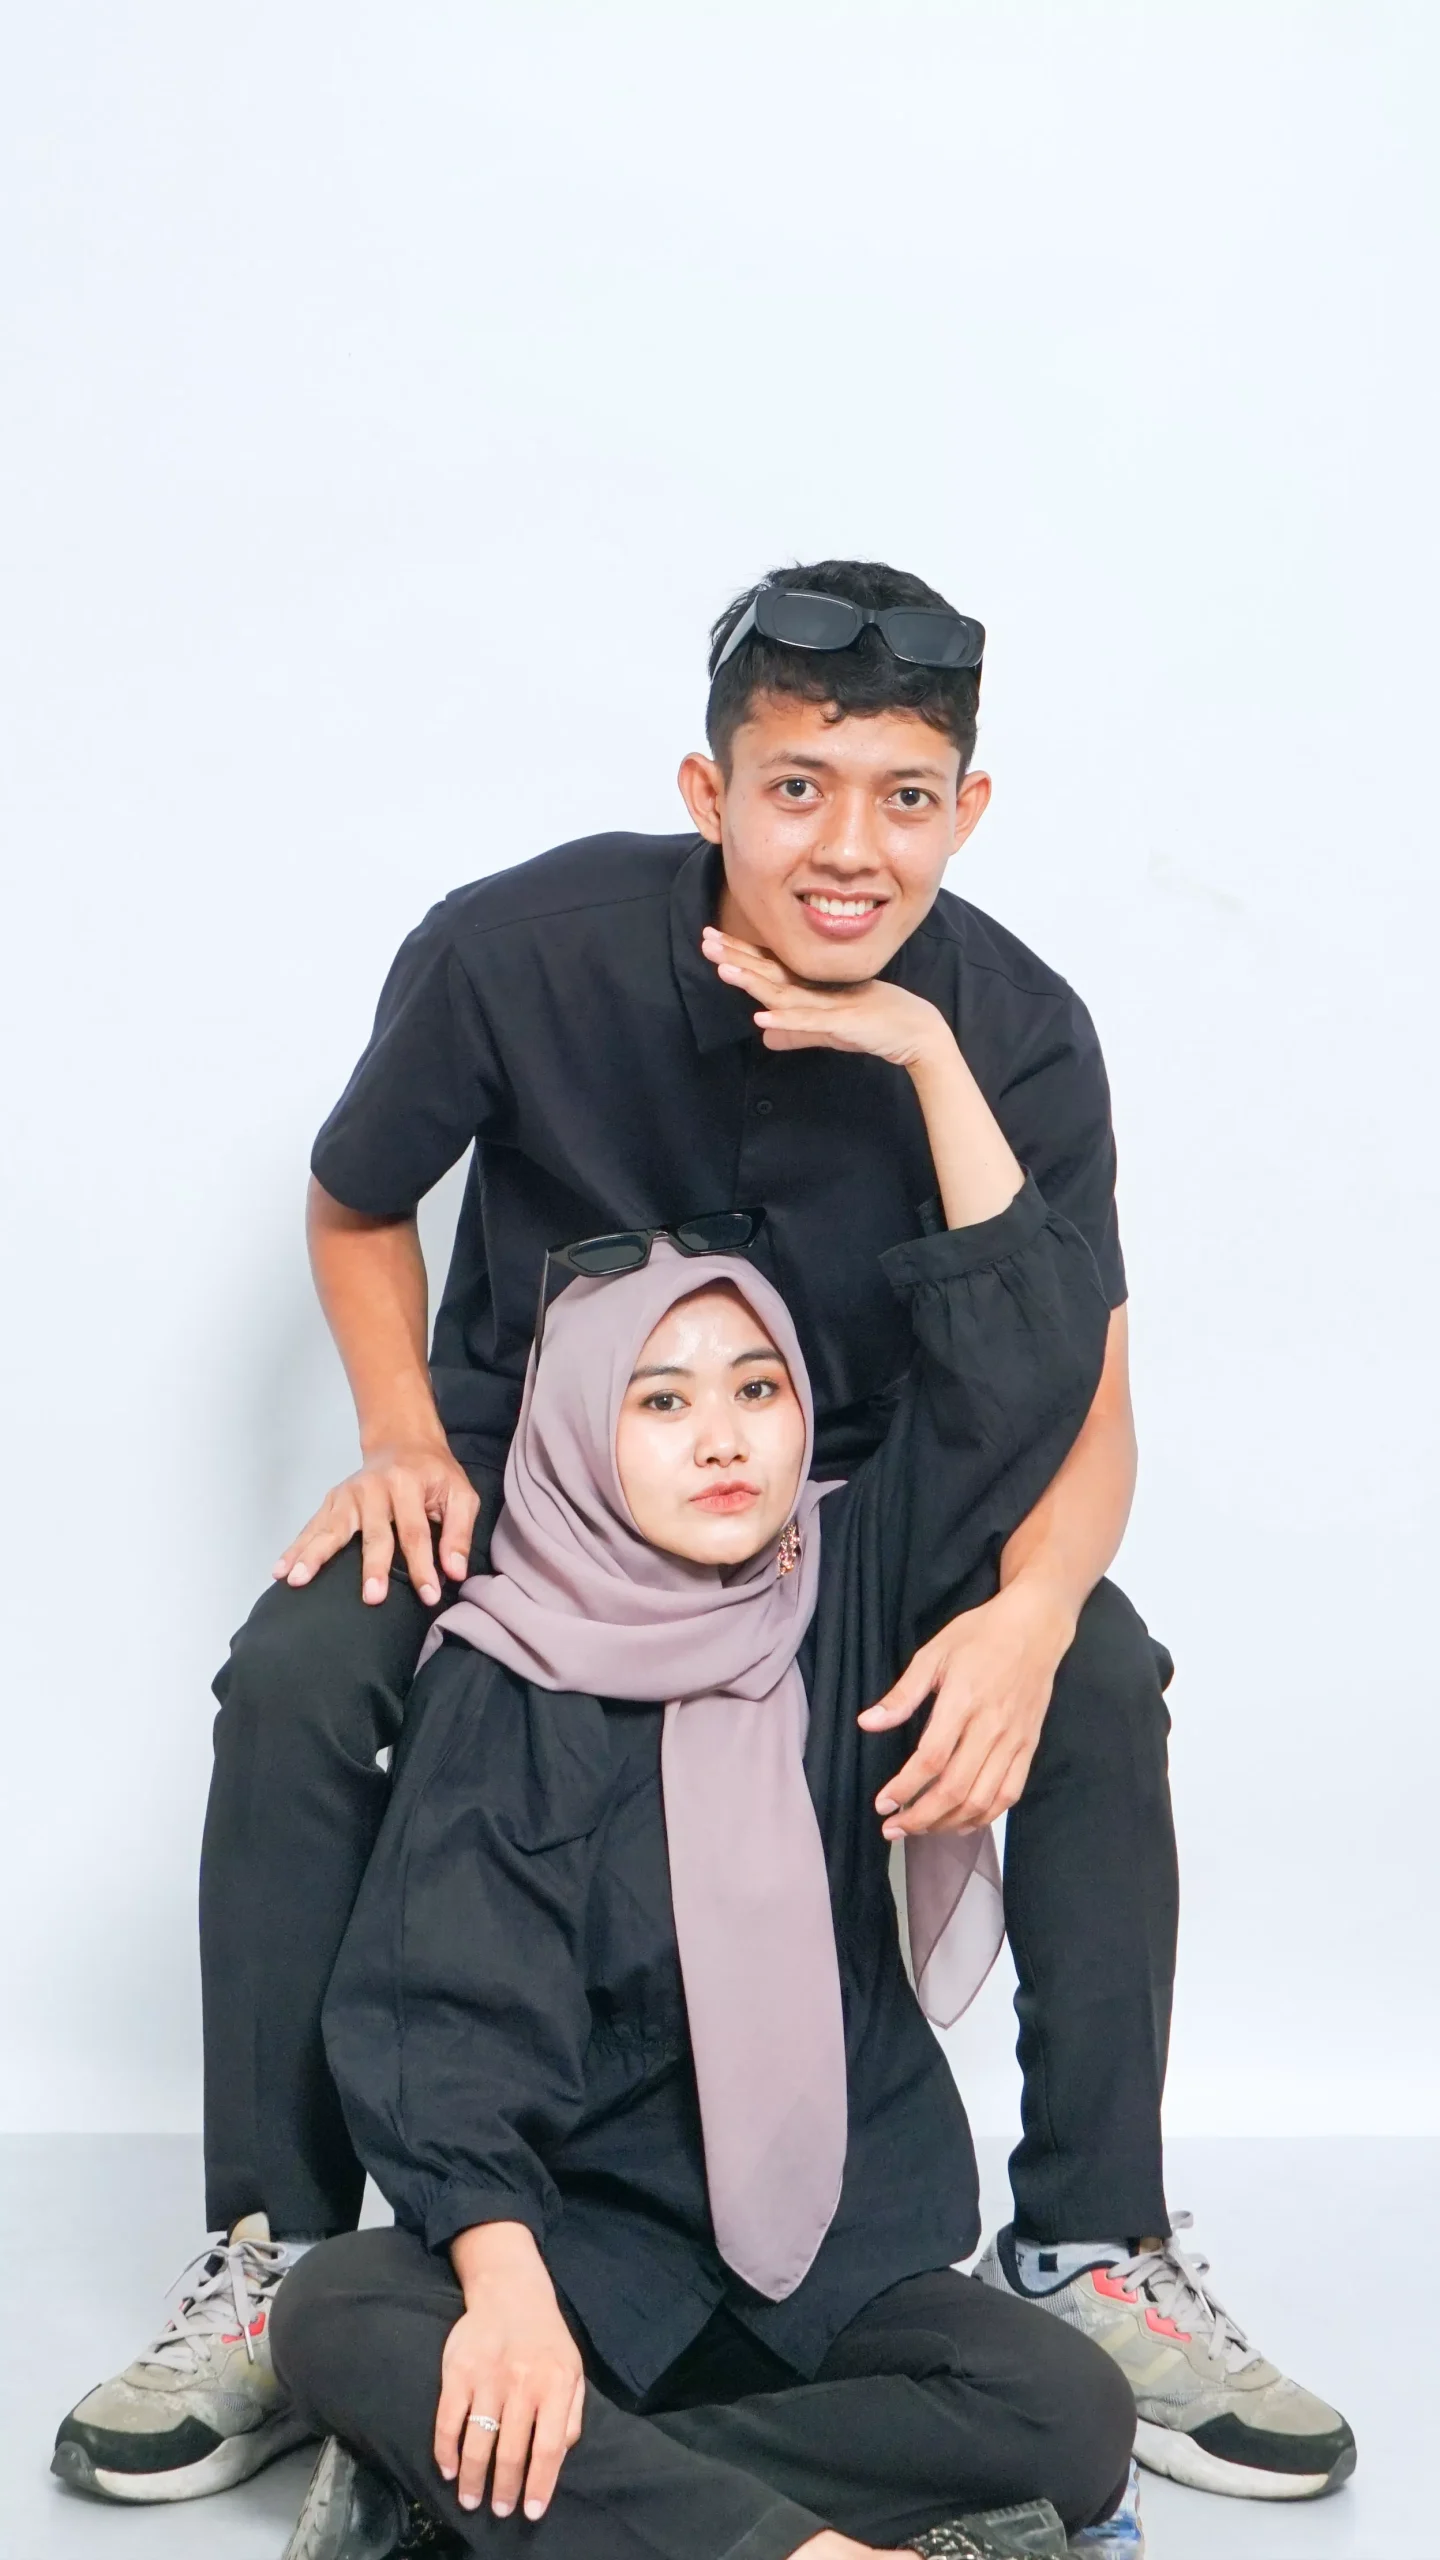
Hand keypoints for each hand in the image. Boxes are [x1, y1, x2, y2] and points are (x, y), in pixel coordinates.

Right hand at [273, 1438, 478, 1605]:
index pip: (416, 1532)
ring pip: (332, 1529)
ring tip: (298, 1581)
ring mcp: (349, 1494)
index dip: (423, 1565)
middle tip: (372, 1598)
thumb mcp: (460, 1495)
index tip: (429, 1595)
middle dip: (373, 1567)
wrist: (403, 1442)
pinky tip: (281, 1570)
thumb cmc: (434, 1475)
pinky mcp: (332, 1500)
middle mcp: (374, 1488)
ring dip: (314, 1556)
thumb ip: (459, 1532)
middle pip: (373, 1532)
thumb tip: (455, 1572)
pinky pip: (312, 1527)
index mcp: (408, 1484)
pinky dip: (295, 1548)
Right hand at [437, 2225, 584, 2519]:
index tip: (531, 2512)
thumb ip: (572, 2414)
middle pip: (512, 2450)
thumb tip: (560, 2454)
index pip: (549, 2447)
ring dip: (474, 2477)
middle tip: (500, 2510)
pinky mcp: (458, 2372)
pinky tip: (449, 2469)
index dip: (540, 2484)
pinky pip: (448, 2420)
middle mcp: (522, 2383)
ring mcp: (487, 2378)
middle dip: (505, 2489)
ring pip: (478, 2441)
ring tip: (472, 2500)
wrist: (511, 2292)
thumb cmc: (546, 2339)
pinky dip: (446, 2450)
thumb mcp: (573, 2370)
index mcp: (555, 2385)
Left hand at [701, 925, 951, 1070]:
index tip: (712, 940)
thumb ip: (796, 1034)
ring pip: (783, 992)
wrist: (915, 1033)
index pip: (769, 969)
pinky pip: (810, 1023)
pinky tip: (762, 1018)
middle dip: (737, 955)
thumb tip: (765, 1037)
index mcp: (812, 989)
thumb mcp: (827, 1032)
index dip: (740, 955)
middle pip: (769, 972)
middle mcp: (817, 990)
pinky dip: (786, 1021)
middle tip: (706, 939)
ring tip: (723, 969)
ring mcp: (829, 1005)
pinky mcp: (844, 1022)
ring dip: (753, 981)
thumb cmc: (875, 1027)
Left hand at [859, 1581, 1076, 1834]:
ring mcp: (1014, 1741)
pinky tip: (961, 1822)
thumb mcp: (933, 1653)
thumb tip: (867, 1723)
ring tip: (921, 1829)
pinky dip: (984, 1816)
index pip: (931, 1759)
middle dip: (921, 1817)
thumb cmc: (980, 1635)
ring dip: (949, 1823)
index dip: (904, 1788)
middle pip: (956, 1789)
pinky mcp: (1029, 1748)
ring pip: (983, 1799)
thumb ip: (902, 1694)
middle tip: (893, 1828)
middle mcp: (991, 1727)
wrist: (1035, 1627)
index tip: (882, 1804)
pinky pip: (1009, 1794)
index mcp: (963, 1702)